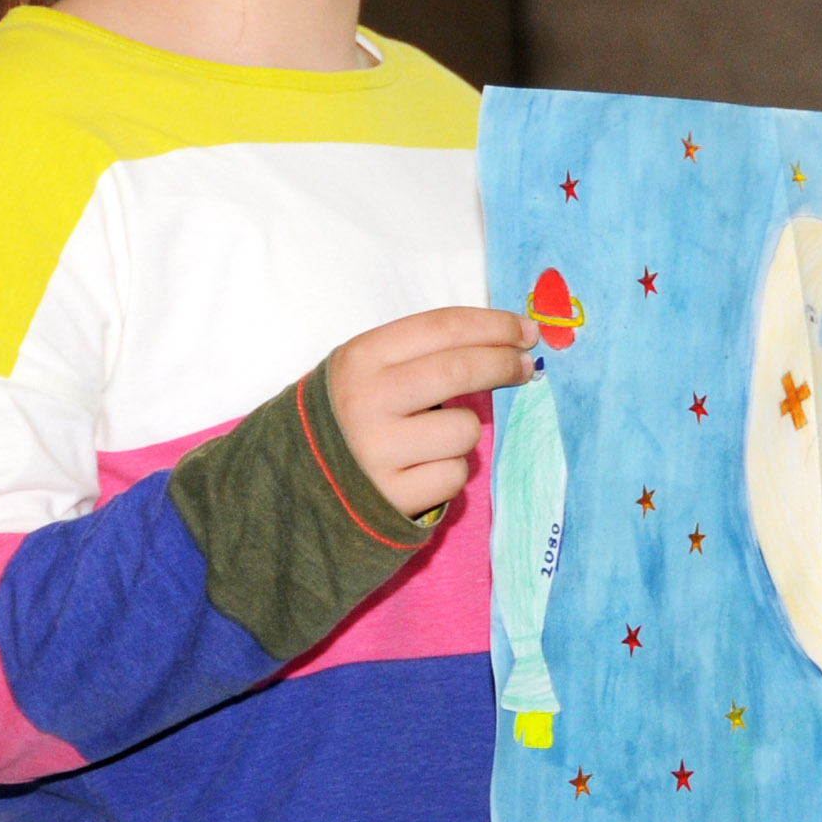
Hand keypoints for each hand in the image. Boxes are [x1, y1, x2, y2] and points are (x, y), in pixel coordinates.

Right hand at [328, 307, 537, 518]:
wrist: (294, 483)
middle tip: (526, 366)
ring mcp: (376, 451)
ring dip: (466, 431)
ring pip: (464, 430)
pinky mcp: (389, 496)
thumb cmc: (350, 417)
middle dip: (504, 363)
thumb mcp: (368, 370)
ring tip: (436, 439)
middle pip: (459, 370)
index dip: (493, 325)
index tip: (525, 330)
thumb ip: (424, 354)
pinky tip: (421, 471)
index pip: (442, 327)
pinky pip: (453, 475)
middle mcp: (365, 400)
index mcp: (362, 358)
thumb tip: (509, 340)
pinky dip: (449, 471)